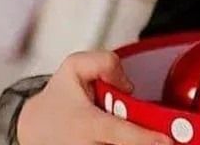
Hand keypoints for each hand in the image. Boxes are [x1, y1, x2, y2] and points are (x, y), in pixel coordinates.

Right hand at [17, 50, 171, 144]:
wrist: (33, 128)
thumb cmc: (58, 100)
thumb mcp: (74, 66)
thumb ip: (105, 63)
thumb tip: (128, 85)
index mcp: (86, 124)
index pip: (119, 133)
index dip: (144, 138)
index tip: (166, 141)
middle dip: (145, 140)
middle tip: (165, 134)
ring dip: (138, 141)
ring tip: (145, 132)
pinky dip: (132, 142)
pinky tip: (134, 136)